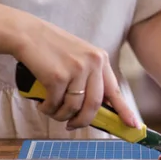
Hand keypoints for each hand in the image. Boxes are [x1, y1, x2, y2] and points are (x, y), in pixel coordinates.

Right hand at [10, 17, 138, 129]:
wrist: (27, 33)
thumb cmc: (51, 48)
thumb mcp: (79, 57)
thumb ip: (90, 77)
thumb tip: (95, 108)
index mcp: (100, 59)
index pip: (115, 90)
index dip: (124, 111)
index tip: (133, 125)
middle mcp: (92, 63)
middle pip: (94, 105)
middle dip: (83, 121)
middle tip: (72, 125)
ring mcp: (76, 69)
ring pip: (73, 108)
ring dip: (60, 115)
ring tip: (51, 110)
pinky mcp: (57, 77)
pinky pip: (55, 105)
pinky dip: (47, 109)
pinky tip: (42, 104)